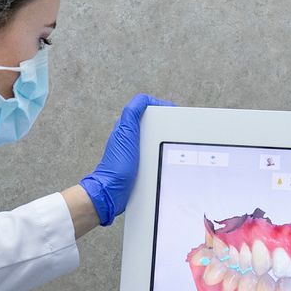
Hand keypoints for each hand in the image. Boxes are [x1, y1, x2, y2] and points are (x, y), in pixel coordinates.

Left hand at [79, 94, 172, 225]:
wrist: (112, 191)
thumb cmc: (117, 166)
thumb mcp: (126, 133)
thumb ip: (132, 114)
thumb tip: (143, 99)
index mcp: (127, 127)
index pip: (146, 108)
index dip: (161, 107)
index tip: (173, 112)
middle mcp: (131, 137)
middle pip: (153, 123)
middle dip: (166, 123)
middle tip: (178, 128)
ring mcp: (136, 151)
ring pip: (156, 139)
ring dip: (165, 140)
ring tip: (175, 142)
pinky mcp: (140, 165)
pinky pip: (155, 155)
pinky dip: (162, 154)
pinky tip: (168, 157)